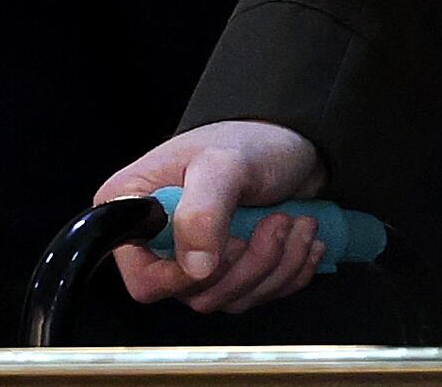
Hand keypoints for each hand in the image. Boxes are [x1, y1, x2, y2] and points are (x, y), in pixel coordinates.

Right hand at [102, 120, 327, 314]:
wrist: (294, 141)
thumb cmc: (252, 140)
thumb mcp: (224, 164)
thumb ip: (203, 211)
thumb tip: (194, 268)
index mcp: (138, 211)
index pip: (146, 280)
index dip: (190, 276)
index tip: (230, 242)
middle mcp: (163, 243)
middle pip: (197, 295)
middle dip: (251, 263)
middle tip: (277, 221)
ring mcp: (199, 261)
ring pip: (233, 300)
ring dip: (277, 265)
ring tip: (294, 222)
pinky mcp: (235, 270)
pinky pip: (262, 297)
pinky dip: (291, 271)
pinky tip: (303, 238)